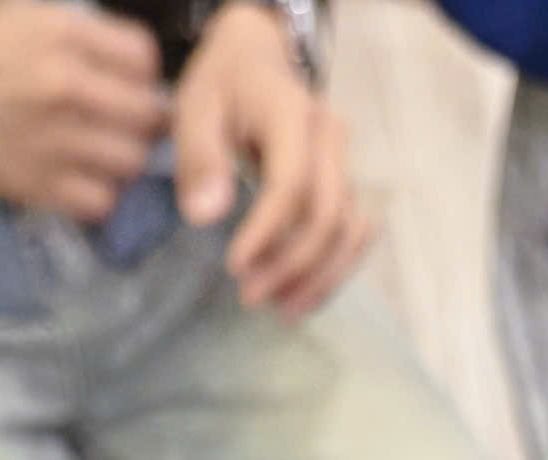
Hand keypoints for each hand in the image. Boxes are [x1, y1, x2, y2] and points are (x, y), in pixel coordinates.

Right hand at [0, 0, 167, 220]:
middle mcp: (65, 86)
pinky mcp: (35, 184)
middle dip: (143, 119)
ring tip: (106, 154)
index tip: (128, 83)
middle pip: (148, 115)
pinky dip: (98, 195)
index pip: (144, 57)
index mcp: (63, 35)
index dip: (142, 72)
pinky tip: (84, 182)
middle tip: (125, 124)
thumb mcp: (21, 11)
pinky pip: (99, 202)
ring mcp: (53, 139)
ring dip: (123, 159)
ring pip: (130, 162)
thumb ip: (78, 30)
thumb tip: (127, 57)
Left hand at [173, 1, 371, 317]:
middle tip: (249, 298)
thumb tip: (206, 217)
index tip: (235, 267)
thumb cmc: (220, 86)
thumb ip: (199, 159)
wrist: (255, 60)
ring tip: (280, 310)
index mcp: (291, 113)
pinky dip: (334, 270)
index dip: (267, 232)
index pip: (291, 183)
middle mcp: (329, 138)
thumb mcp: (194, 109)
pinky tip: (301, 295)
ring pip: (349, 230)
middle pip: (328, 215)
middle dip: (291, 266)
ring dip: (319, 278)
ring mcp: (343, 162)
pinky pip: (353, 233)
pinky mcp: (343, 184)